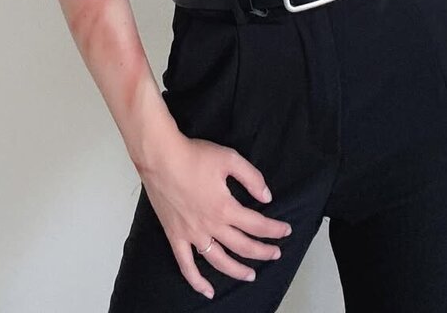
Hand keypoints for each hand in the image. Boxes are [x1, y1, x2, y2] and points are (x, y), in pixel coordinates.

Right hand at [140, 132, 292, 298]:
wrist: (160, 158)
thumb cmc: (195, 156)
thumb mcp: (230, 159)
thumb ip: (252, 178)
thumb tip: (266, 197)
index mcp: (225, 208)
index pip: (257, 225)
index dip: (274, 229)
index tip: (285, 231)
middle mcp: (211, 226)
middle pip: (243, 246)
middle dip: (263, 251)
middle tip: (275, 253)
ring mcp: (192, 235)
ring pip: (219, 261)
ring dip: (237, 271)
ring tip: (251, 275)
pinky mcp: (175, 236)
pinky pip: (186, 266)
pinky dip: (197, 282)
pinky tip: (208, 291)